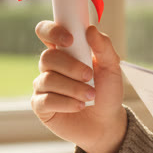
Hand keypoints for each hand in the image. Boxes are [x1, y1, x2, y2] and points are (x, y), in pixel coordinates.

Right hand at [31, 22, 127, 152]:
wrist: (107, 123)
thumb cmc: (107, 92)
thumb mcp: (112, 68)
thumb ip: (103, 47)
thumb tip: (90, 29)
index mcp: (65, 51)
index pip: (46, 31)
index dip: (53, 31)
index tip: (70, 40)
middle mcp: (50, 67)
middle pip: (47, 57)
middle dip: (70, 66)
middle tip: (89, 76)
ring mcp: (43, 86)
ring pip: (47, 79)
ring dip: (72, 88)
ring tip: (90, 96)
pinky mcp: (40, 106)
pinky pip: (45, 100)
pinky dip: (66, 103)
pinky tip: (80, 106)